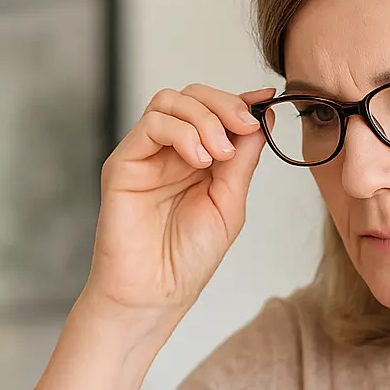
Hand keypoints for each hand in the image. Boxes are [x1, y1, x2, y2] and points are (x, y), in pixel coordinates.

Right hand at [86, 84, 275, 322]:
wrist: (155, 293)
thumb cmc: (188, 259)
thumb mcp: (230, 203)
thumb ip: (243, 159)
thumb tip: (264, 115)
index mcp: (199, 159)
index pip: (216, 111)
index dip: (241, 100)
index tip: (266, 99)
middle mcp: (170, 152)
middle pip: (193, 96)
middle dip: (225, 104)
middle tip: (245, 127)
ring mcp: (146, 155)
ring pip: (170, 101)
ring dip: (204, 118)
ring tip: (219, 155)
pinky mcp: (123, 163)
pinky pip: (151, 124)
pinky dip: (182, 133)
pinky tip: (199, 161)